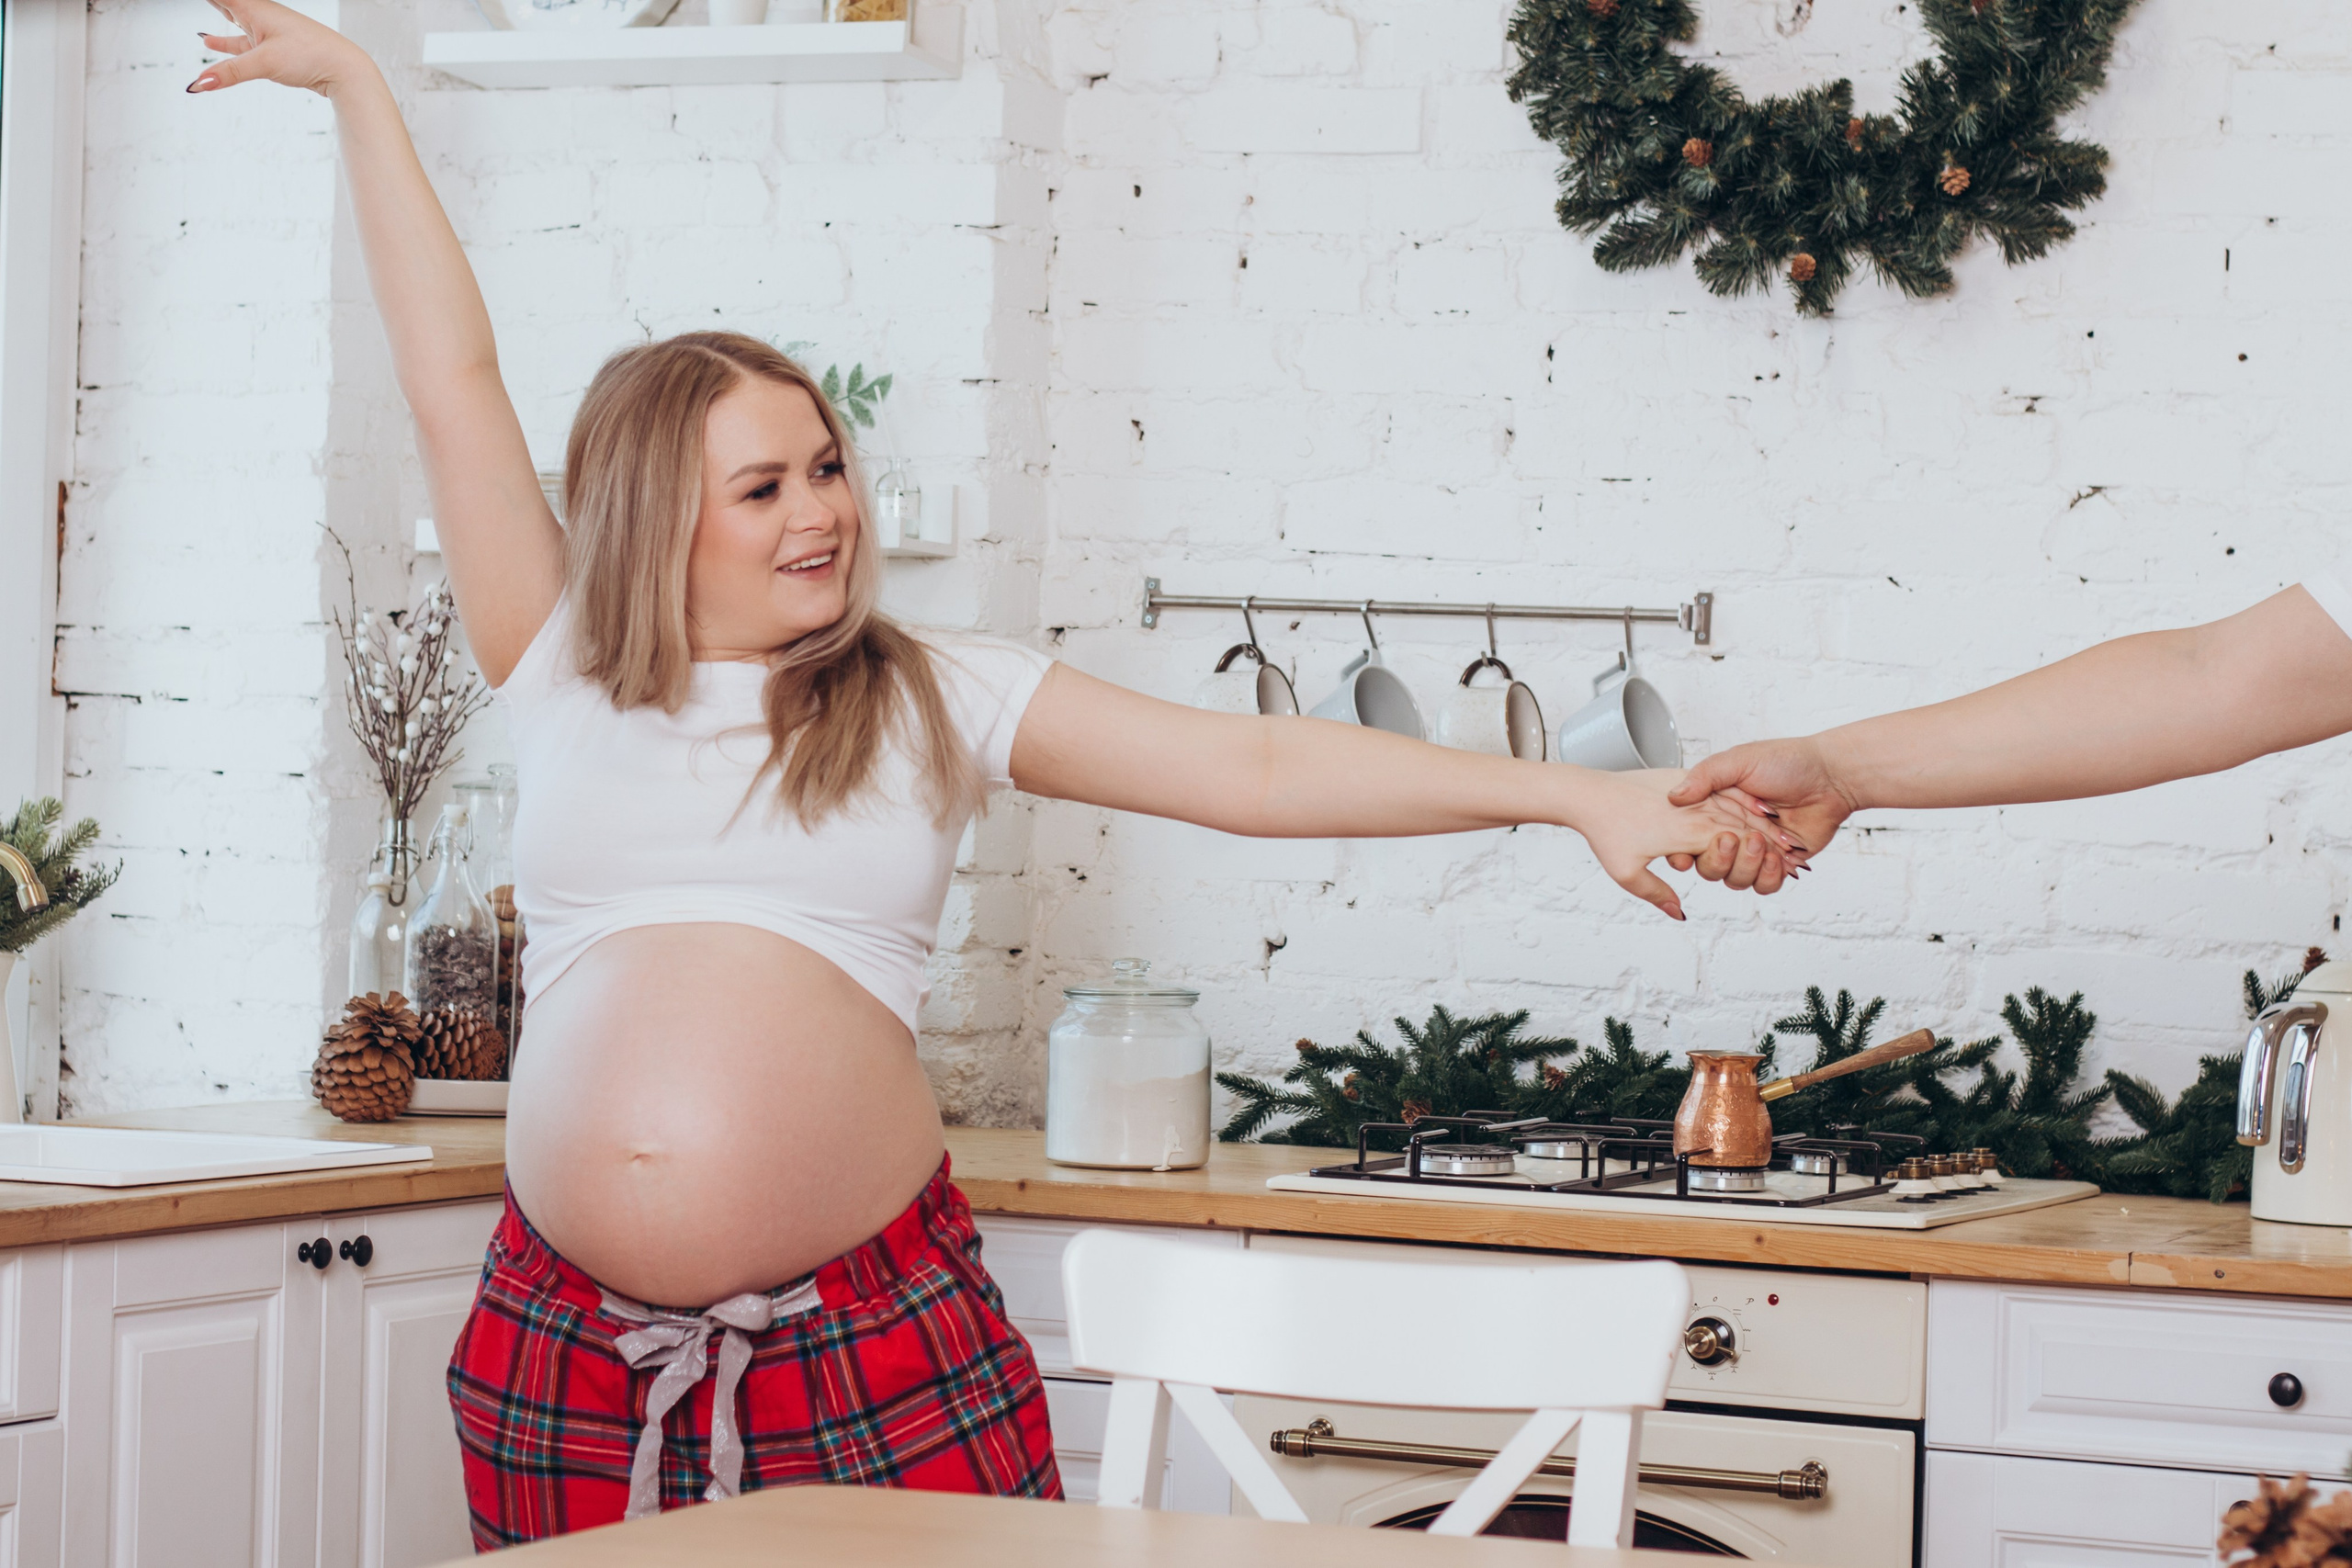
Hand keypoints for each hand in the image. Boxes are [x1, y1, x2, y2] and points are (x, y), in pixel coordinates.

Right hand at [190, 0, 373, 96]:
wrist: (344, 68)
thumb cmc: (310, 54)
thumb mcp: (265, 63)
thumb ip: (230, 72)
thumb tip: (199, 84)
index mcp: (254, 8)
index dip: (212, 1)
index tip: (207, 4)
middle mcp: (260, 15)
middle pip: (227, 4)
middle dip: (215, 5)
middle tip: (204, 5)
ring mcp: (267, 31)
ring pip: (234, 24)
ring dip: (216, 24)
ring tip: (199, 32)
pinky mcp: (275, 48)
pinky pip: (243, 43)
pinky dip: (227, 45)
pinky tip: (211, 43)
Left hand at [1573, 768, 1796, 920]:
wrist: (1589, 792)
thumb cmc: (1606, 831)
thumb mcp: (1626, 871)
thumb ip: (1656, 893)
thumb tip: (1680, 913)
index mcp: (1689, 834)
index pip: (1740, 846)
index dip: (1763, 860)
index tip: (1783, 869)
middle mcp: (1696, 811)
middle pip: (1744, 827)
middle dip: (1769, 843)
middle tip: (1791, 856)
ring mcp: (1692, 795)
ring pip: (1736, 808)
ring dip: (1761, 822)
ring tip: (1781, 835)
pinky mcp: (1684, 782)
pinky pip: (1721, 790)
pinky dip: (1741, 801)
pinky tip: (1756, 807)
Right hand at [1666, 736, 1855, 883]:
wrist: (1830, 777)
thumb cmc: (1787, 761)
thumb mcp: (1738, 760)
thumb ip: (1703, 777)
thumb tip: (1673, 796)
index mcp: (1714, 810)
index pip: (1686, 840)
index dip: (1681, 852)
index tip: (1684, 855)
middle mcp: (1730, 833)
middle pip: (1707, 866)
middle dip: (1717, 858)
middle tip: (1733, 838)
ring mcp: (1754, 851)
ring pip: (1734, 879)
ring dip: (1745, 866)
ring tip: (1762, 842)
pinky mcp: (1778, 864)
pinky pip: (1763, 885)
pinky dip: (1768, 876)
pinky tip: (1778, 857)